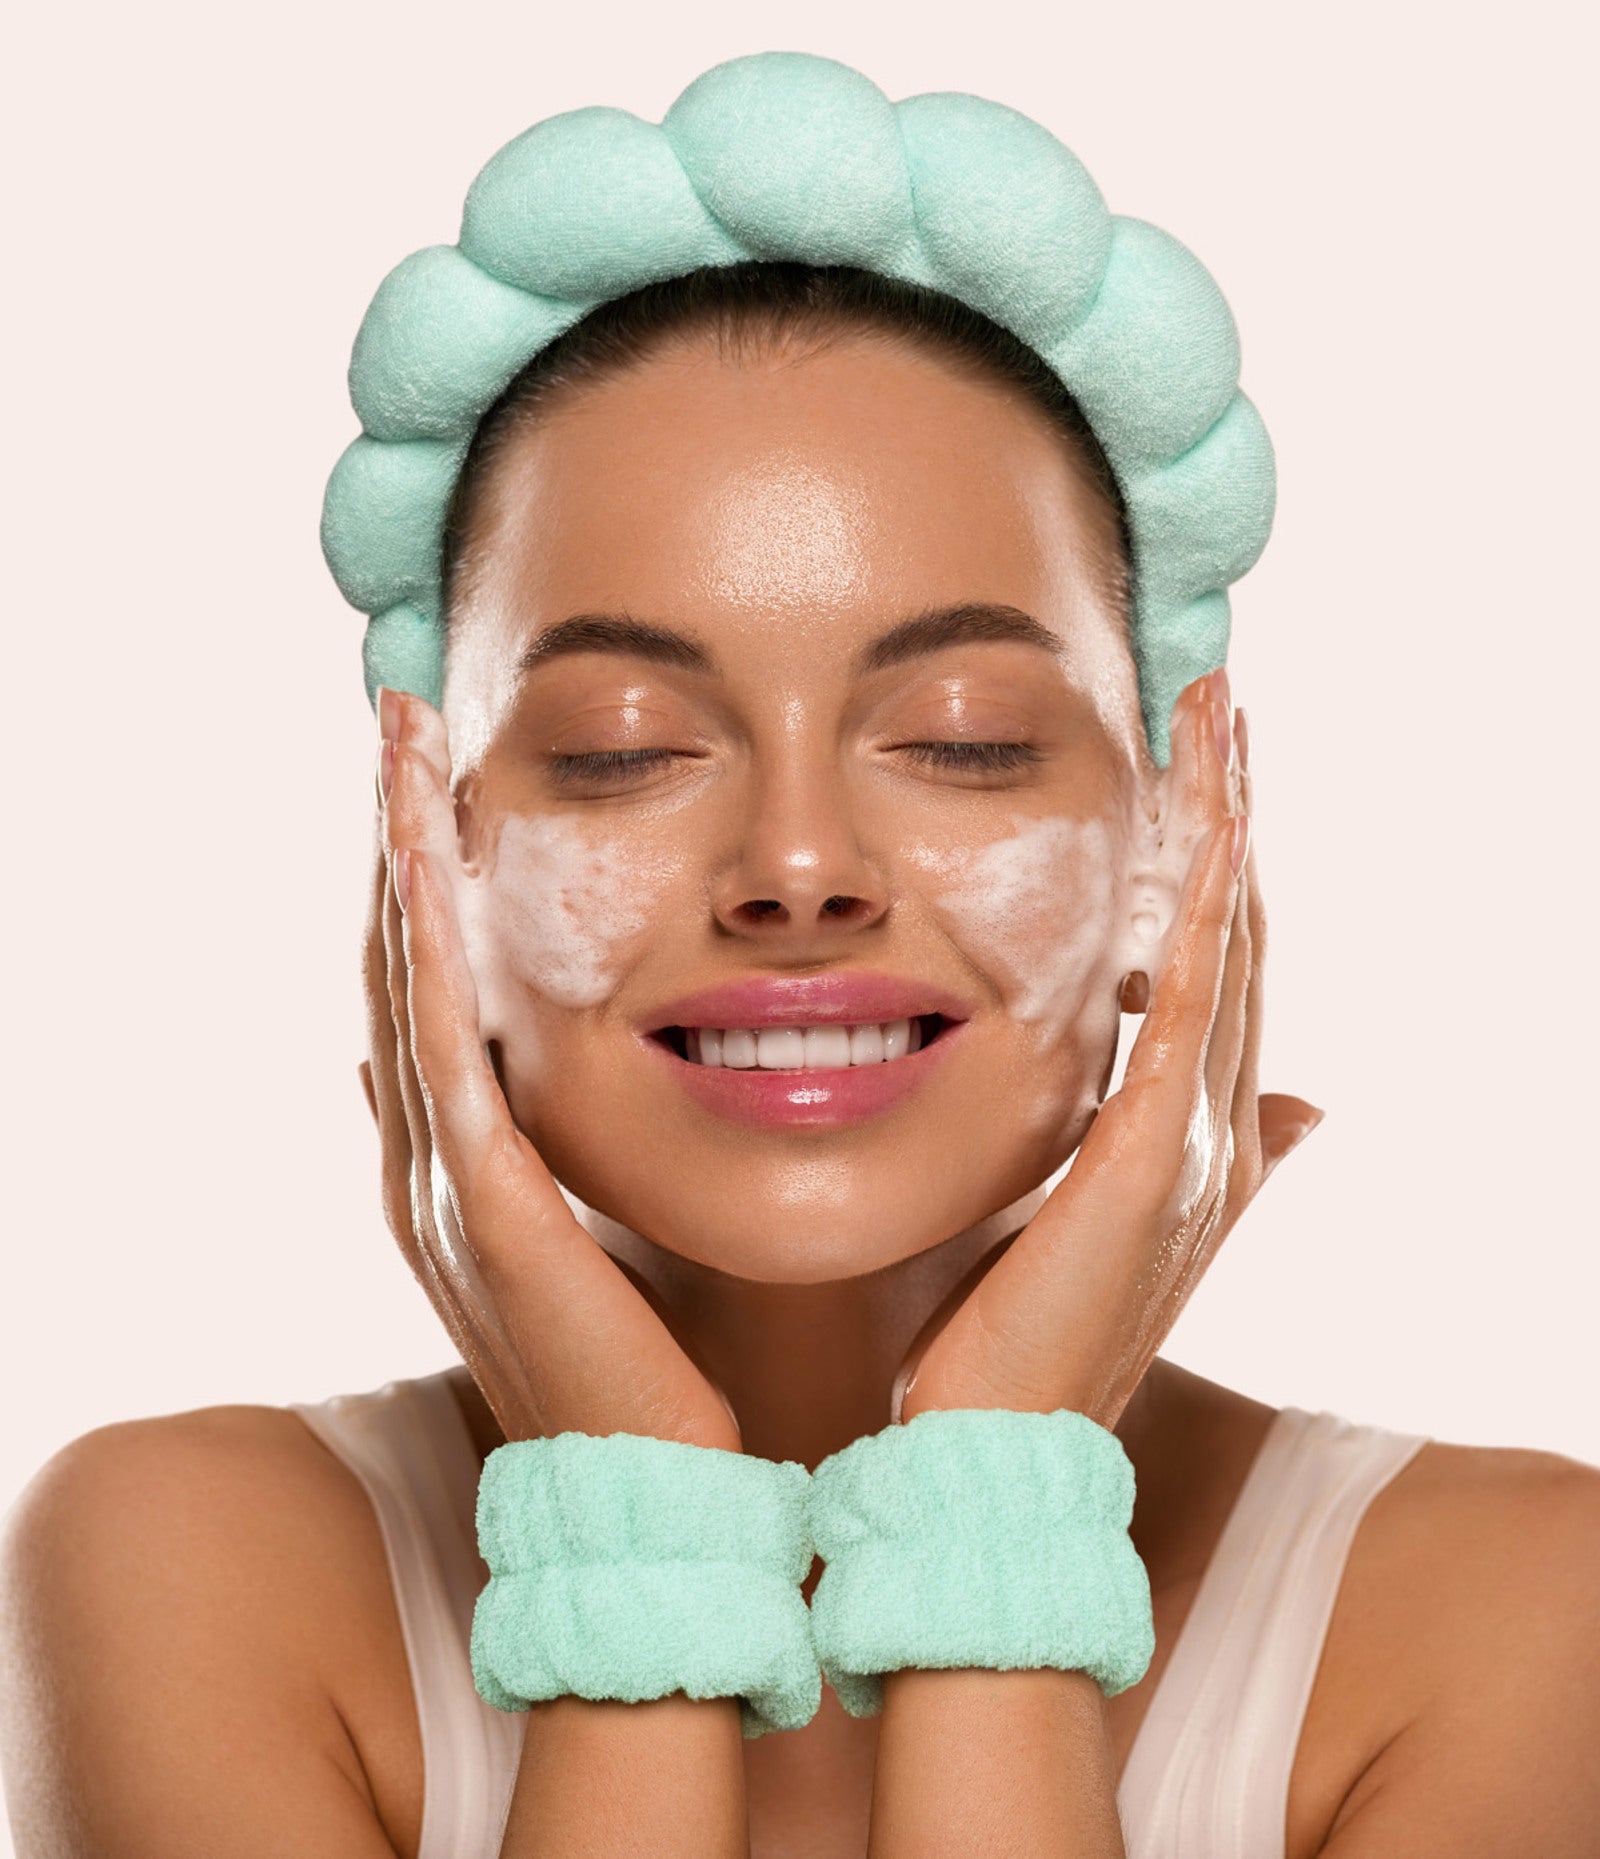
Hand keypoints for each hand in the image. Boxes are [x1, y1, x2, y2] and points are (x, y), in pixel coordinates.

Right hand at [360, 690, 741, 1452]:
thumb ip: (558, 1155)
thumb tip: (529, 1085)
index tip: (431, 777)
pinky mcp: (486, 1206)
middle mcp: (427, 1159)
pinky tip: (422, 863)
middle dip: (392, 838)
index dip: (416, 879)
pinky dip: (425, 951)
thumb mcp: (595, 1230)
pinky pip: (442, 1052)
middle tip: (398, 720)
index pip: (424, 988)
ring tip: (398, 745)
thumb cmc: (647, 1361)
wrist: (652, 1492)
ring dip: (395, 858)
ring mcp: (442, 1181)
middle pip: (393, 962)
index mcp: (460, 1162)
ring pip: (401, 983)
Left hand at [893, 672, 1322, 1429]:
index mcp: (1192, 1133)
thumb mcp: (1090, 1222)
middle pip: (1242, 936)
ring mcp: (1195, 1143)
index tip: (1206, 767)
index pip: (1219, 966)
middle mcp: (1216, 1127)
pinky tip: (1210, 835)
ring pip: (1230, 949)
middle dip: (1236, 816)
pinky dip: (1207, 917)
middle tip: (1227, 706)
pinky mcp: (1149, 1159)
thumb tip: (1286, 1108)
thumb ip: (1166, 1151)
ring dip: (1231, 830)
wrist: (993, 1443)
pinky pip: (1189, 1011)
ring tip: (1225, 722)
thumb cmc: (1016, 1332)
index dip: (1223, 862)